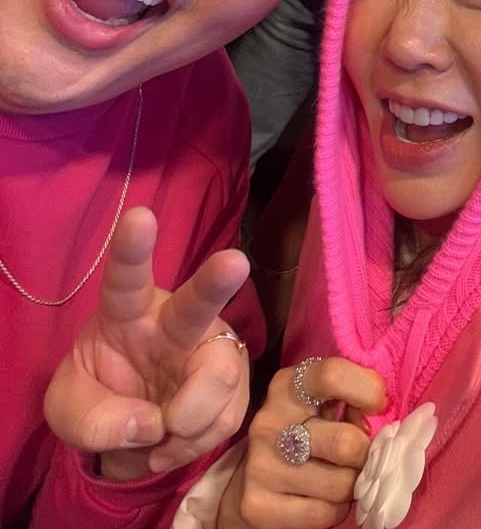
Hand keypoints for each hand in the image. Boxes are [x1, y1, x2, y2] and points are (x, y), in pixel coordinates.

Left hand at [44, 207, 250, 479]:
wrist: (131, 430)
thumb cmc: (97, 397)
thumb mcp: (68, 408)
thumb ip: (94, 418)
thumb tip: (151, 423)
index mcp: (127, 312)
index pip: (127, 279)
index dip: (133, 249)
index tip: (140, 216)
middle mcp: (175, 323)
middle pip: (197, 302)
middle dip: (217, 281)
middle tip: (235, 262)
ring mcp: (211, 351)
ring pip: (220, 373)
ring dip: (190, 416)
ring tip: (160, 435)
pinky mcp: (233, 385)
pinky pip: (226, 416)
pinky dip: (195, 442)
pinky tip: (172, 442)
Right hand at [224, 357, 386, 527]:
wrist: (253, 475)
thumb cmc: (304, 429)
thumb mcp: (323, 401)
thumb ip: (351, 398)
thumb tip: (380, 415)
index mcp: (287, 386)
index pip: (333, 376)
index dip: (368, 390)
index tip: (378, 405)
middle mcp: (269, 422)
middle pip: (345, 443)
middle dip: (365, 454)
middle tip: (363, 455)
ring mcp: (260, 465)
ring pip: (339, 485)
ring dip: (351, 486)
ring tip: (342, 476)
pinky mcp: (257, 505)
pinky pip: (321, 515)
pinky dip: (335, 510)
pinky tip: (326, 498)